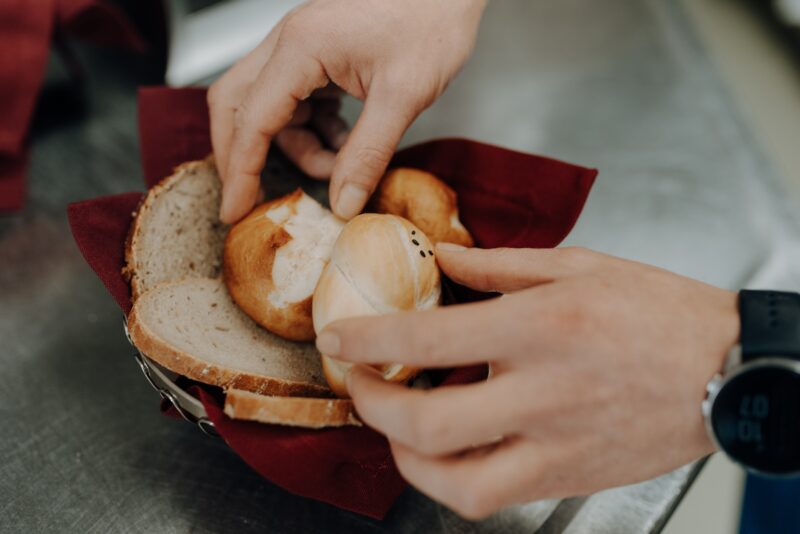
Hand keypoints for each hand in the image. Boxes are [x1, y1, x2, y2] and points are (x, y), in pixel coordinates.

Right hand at [209, 0, 486, 222]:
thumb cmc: (432, 21)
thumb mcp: (403, 97)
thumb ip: (368, 155)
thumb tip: (342, 203)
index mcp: (301, 48)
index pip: (252, 120)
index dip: (240, 172)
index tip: (234, 210)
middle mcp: (289, 42)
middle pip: (237, 106)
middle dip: (244, 156)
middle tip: (256, 198)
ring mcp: (301, 46)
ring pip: (269, 107)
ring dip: (294, 146)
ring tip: (338, 165)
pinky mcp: (318, 53)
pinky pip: (295, 100)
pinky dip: (312, 130)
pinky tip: (345, 140)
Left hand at [315, 244, 738, 518]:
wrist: (725, 372)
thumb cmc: (658, 312)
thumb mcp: (578, 266)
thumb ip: (498, 265)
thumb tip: (443, 257)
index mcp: (539, 327)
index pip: (427, 339)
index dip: (367, 341)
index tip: (338, 337)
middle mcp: (541, 391)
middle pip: (424, 424)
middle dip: (369, 405)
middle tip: (357, 382)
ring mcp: (554, 444)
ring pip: (452, 481)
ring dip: (402, 457)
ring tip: (392, 426)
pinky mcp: (566, 476)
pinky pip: (490, 496)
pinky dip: (449, 480)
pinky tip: (444, 450)